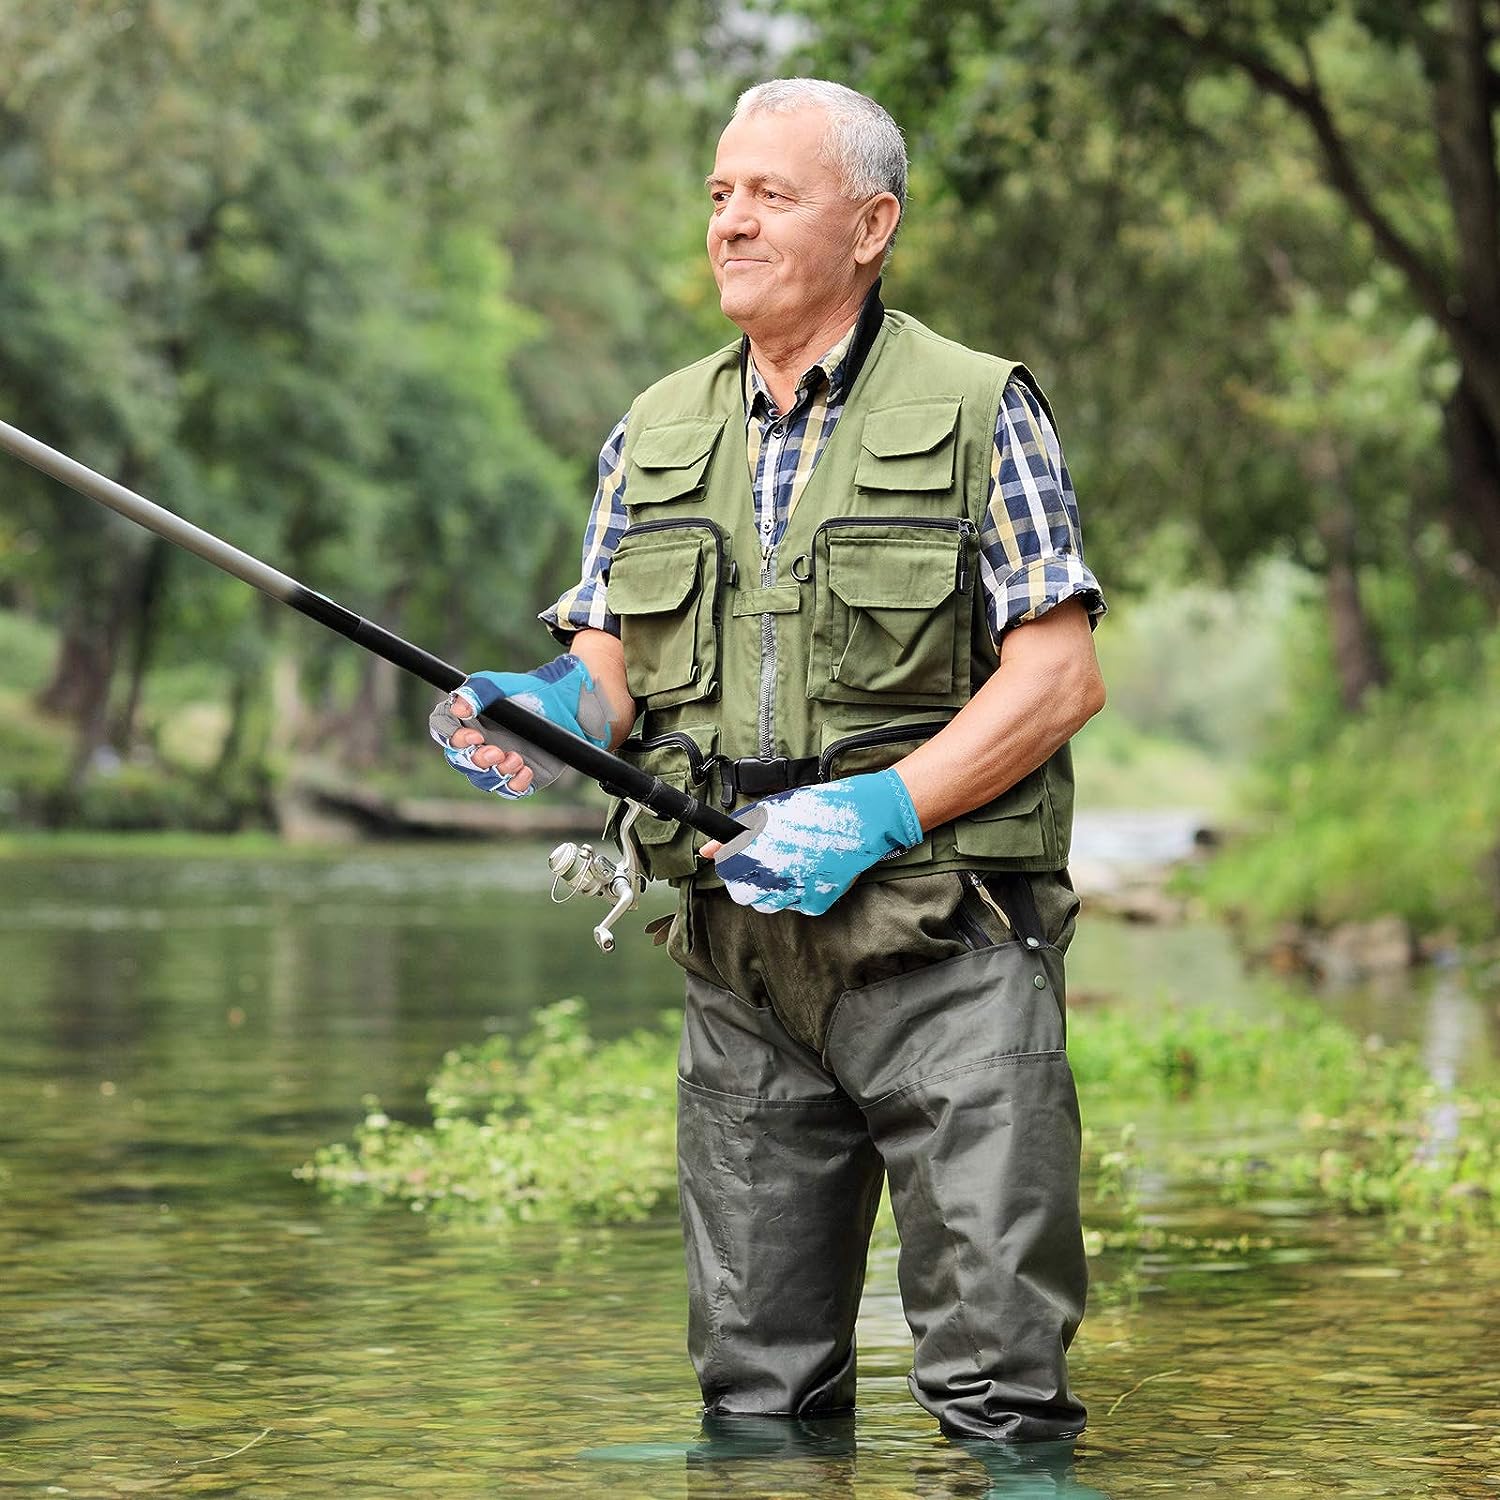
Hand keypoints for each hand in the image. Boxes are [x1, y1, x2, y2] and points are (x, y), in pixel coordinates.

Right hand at [429, 654, 611, 798]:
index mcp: (468, 719)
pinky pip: (510, 789)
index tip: (471, 736)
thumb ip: (477, 691)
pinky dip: (515, 784)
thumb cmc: (529, 690)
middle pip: (459, 760)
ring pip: (483, 779)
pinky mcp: (520, 776)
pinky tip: (526, 770)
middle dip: (475, 760)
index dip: (449, 736)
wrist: (567, 705)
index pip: (443, 731)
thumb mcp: (501, 684)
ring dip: (495, 772)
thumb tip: (457, 708)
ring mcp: (498, 762)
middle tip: (495, 751)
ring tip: (515, 759)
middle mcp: (479, 743)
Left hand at [702, 768, 922, 914]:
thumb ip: (737, 831)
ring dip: (771, 891)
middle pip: (744, 895)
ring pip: (768, 905)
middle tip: (762, 867)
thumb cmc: (817, 807)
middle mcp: (773, 873)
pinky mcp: (817, 901)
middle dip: (747, 883)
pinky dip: (799, 895)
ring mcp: (797, 891)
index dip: (731, 865)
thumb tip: (707, 850)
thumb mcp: (772, 810)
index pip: (727, 871)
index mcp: (758, 849)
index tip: (738, 860)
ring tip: (786, 869)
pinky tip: (807, 875)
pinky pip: (798, 907)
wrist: (862, 816)